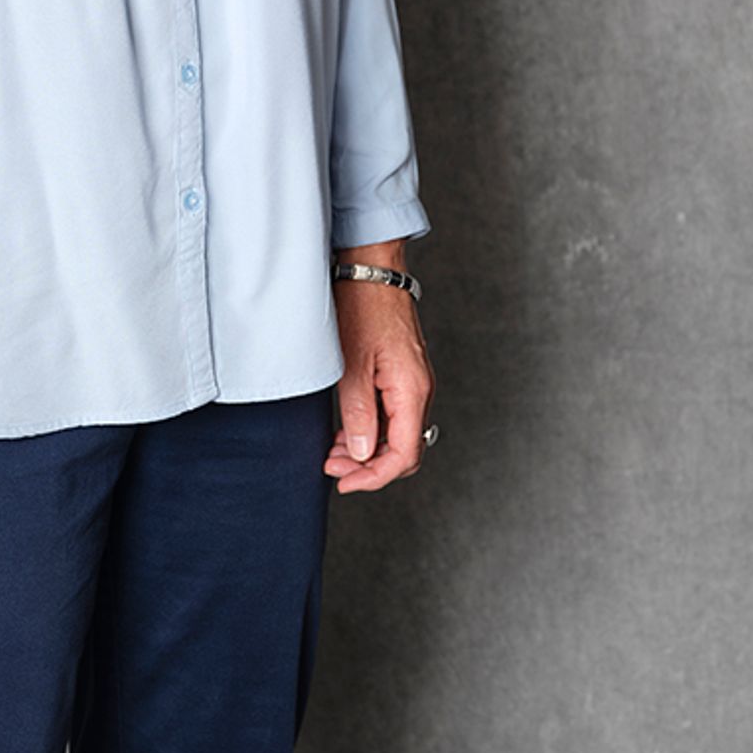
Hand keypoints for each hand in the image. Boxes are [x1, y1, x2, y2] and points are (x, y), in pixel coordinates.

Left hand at [323, 245, 436, 494]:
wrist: (370, 269)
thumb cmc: (361, 307)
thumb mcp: (351, 365)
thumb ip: (359, 414)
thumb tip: (363, 455)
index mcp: (412, 390)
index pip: (404, 454)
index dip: (375, 477)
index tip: (345, 482)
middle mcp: (419, 389)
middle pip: (404, 449)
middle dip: (369, 467)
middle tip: (333, 467)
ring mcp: (413, 382)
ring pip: (397, 434)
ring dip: (368, 449)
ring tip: (333, 450)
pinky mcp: (403, 373)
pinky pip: (393, 414)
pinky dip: (371, 428)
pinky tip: (346, 429)